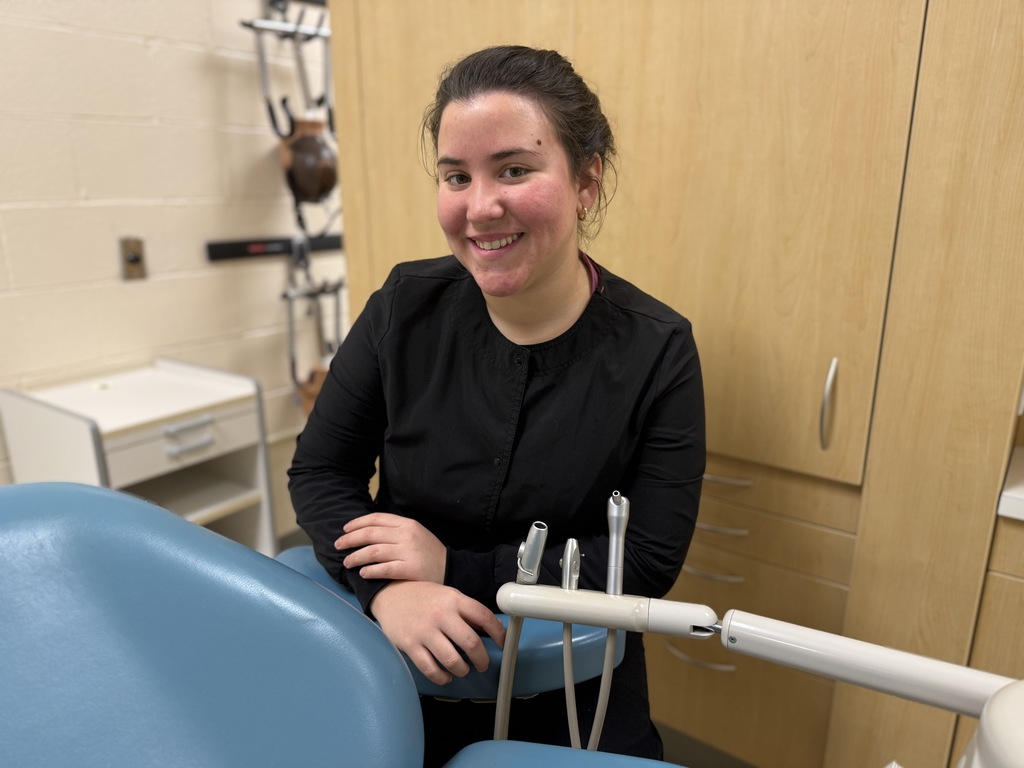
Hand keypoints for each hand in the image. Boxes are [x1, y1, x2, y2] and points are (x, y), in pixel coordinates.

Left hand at [336, 512, 446, 582]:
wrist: (451, 569)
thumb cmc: (429, 552)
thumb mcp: (415, 533)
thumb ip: (395, 530)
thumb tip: (368, 530)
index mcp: (406, 524)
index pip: (376, 519)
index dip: (357, 523)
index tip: (345, 529)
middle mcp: (406, 535)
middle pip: (370, 534)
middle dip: (350, 540)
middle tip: (338, 546)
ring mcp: (408, 552)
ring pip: (373, 552)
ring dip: (356, 557)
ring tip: (348, 562)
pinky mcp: (410, 569)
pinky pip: (384, 569)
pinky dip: (370, 571)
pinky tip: (363, 573)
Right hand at [370, 581, 505, 684]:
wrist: (389, 594)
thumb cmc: (422, 597)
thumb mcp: (447, 595)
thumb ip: (467, 611)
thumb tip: (492, 628)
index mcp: (453, 599)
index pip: (484, 616)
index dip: (498, 633)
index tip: (502, 643)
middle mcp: (440, 614)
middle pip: (471, 642)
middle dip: (481, 659)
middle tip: (481, 664)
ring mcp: (424, 631)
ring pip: (452, 660)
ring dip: (462, 670)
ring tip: (462, 669)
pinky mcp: (410, 645)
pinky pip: (431, 669)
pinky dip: (442, 677)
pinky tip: (445, 675)